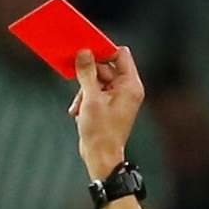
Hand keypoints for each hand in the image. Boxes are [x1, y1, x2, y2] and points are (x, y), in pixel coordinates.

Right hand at [70, 45, 144, 181]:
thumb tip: (84, 52)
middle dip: (88, 76)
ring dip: (84, 90)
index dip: (103, 51)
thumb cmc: (100, 132)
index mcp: (130, 85)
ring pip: (96, 80)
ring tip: (79, 107)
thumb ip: (87, 73)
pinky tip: (78, 112)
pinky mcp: (108, 105)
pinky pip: (95, 92)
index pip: (120, 54)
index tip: (86, 51)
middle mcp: (127, 89)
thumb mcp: (91, 99)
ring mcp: (118, 98)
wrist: (101, 158)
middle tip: (78, 86)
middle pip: (105, 67)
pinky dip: (85, 99)